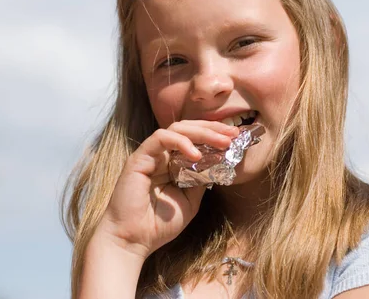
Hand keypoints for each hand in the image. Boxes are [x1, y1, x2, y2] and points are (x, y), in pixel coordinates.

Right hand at [95, 120, 239, 259]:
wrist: (132, 240)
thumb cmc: (157, 225)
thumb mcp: (190, 201)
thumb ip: (200, 181)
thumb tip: (218, 163)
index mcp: (171, 163)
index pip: (194, 139)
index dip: (214, 136)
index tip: (236, 138)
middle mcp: (161, 155)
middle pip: (188, 129)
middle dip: (212, 129)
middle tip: (233, 133)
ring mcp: (149, 154)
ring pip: (176, 129)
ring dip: (202, 132)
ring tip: (222, 141)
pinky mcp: (139, 158)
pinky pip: (160, 138)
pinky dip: (180, 142)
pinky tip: (196, 155)